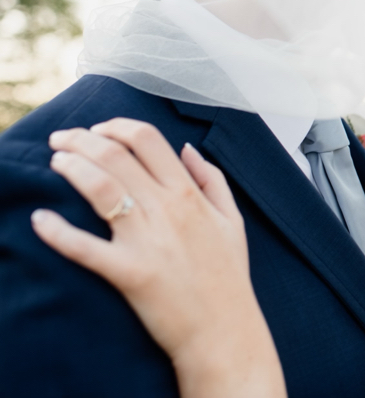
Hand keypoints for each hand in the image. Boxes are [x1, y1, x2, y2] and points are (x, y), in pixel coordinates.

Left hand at [32, 118, 285, 397]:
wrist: (224, 329)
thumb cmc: (228, 276)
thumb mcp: (232, 220)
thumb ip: (213, 179)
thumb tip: (186, 149)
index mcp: (190, 194)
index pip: (148, 140)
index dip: (116, 126)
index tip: (98, 130)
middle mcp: (168, 209)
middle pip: (116, 156)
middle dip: (81, 140)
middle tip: (62, 140)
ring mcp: (148, 240)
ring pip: (100, 187)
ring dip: (71, 168)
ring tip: (55, 163)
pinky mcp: (128, 272)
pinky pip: (85, 248)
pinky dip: (57, 232)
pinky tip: (40, 219)